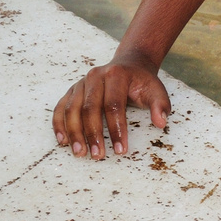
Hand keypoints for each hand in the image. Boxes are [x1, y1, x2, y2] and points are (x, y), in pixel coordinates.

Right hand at [53, 59, 170, 159]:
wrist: (129, 65)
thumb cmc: (142, 82)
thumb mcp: (156, 90)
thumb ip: (160, 105)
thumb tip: (160, 123)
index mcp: (116, 75)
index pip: (114, 105)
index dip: (116, 129)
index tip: (120, 149)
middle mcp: (95, 76)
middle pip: (90, 108)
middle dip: (93, 134)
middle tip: (98, 156)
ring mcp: (81, 83)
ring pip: (72, 109)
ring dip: (74, 133)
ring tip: (79, 153)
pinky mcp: (72, 90)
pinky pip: (61, 108)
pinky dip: (60, 124)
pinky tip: (63, 141)